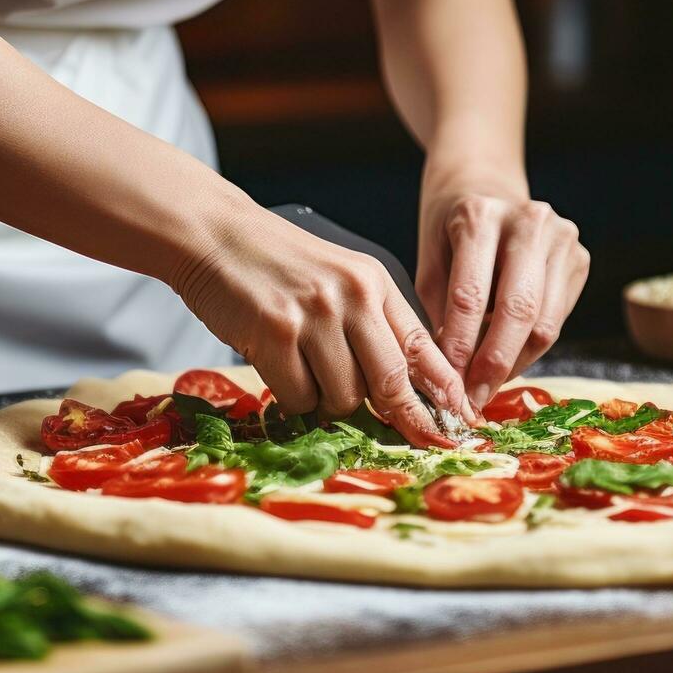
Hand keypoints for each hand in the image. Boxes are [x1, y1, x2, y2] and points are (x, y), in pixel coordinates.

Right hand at [170, 204, 477, 446]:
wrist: (215, 235)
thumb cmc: (278, 267)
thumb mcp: (339, 282)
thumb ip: (373, 327)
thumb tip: (405, 393)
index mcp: (374, 284)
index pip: (422, 348)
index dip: (443, 393)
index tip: (457, 424)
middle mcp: (351, 296)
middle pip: (391, 382)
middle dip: (400, 418)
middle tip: (404, 437)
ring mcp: (314, 313)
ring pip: (344, 397)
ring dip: (328, 402)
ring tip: (306, 372)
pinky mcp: (275, 332)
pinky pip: (299, 397)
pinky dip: (292, 397)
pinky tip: (279, 367)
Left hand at [415, 165, 589, 411]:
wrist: (486, 185)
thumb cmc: (450, 229)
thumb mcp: (429, 260)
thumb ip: (439, 311)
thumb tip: (452, 374)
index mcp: (481, 215)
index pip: (470, 296)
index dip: (458, 348)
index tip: (446, 385)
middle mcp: (530, 221)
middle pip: (519, 311)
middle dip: (493, 364)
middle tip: (472, 399)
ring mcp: (563, 238)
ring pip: (545, 324)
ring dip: (513, 363)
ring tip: (485, 384)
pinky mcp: (580, 259)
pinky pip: (557, 321)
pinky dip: (530, 349)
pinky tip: (505, 358)